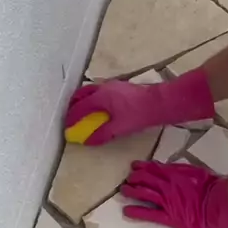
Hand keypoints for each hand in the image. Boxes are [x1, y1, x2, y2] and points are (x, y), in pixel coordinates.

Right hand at [64, 69, 214, 145]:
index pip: (80, 108)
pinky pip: (100, 90)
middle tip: (70, 116)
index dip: (72, 118)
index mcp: (100, 97)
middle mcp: (104, 88)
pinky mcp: (121, 87)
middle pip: (82, 94)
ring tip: (82, 111)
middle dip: (73, 105)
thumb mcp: (120, 128)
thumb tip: (88, 141)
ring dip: (83, 100)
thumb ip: (103, 134)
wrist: (161, 102)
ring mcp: (113, 85)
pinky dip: (93, 98)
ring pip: (91, 90)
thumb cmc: (139, 114)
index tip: (67, 127)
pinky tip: (99, 107)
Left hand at [121, 161, 227, 227]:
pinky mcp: (169, 217)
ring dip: (132, 191)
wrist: (218, 204)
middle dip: (134, 178)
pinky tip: (127, 211)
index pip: (153, 168)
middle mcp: (167, 185)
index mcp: (175, 173)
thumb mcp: (196, 172)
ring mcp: (166, 201)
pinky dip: (136, 212)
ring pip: (143, 194)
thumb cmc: (213, 186)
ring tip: (124, 190)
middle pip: (145, 179)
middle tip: (128, 179)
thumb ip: (182, 170)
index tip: (134, 166)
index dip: (142, 166)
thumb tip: (171, 169)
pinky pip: (149, 214)